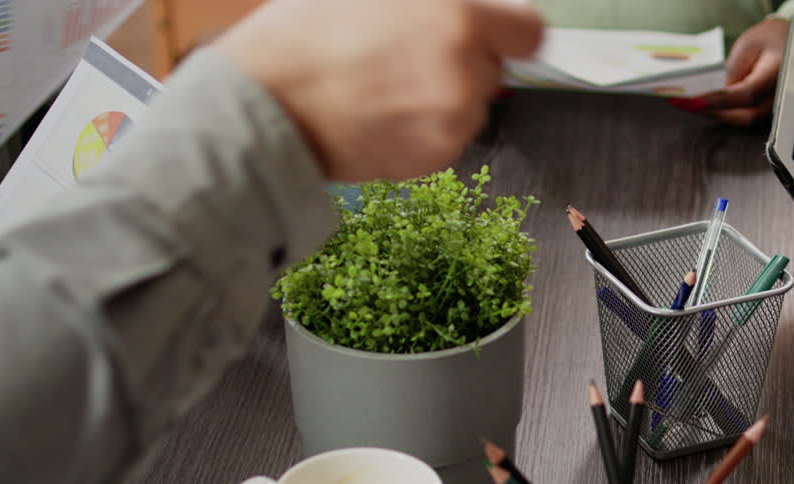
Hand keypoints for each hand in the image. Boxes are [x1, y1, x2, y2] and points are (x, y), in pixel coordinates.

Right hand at [214, 0, 542, 180]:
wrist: (265, 107)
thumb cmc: (306, 35)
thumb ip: (435, 0)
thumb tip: (467, 5)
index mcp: (457, 19)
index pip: (528, 30)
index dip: (508, 28)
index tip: (491, 29)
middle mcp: (466, 73)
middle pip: (495, 67)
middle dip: (466, 58)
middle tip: (411, 52)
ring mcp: (452, 122)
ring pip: (472, 104)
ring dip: (446, 94)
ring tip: (388, 81)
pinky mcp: (434, 158)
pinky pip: (448, 136)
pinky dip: (426, 126)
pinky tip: (383, 110)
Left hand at [670, 17, 786, 125]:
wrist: (789, 42)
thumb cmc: (768, 39)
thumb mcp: (748, 46)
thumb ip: (732, 71)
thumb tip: (711, 94)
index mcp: (779, 72)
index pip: (746, 93)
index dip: (717, 100)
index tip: (692, 101)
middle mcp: (781, 94)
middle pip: (745, 114)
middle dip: (712, 112)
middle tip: (685, 104)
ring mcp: (776, 106)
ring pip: (744, 119)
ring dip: (716, 114)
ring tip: (690, 104)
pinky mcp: (768, 110)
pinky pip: (745, 116)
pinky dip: (725, 113)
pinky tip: (705, 106)